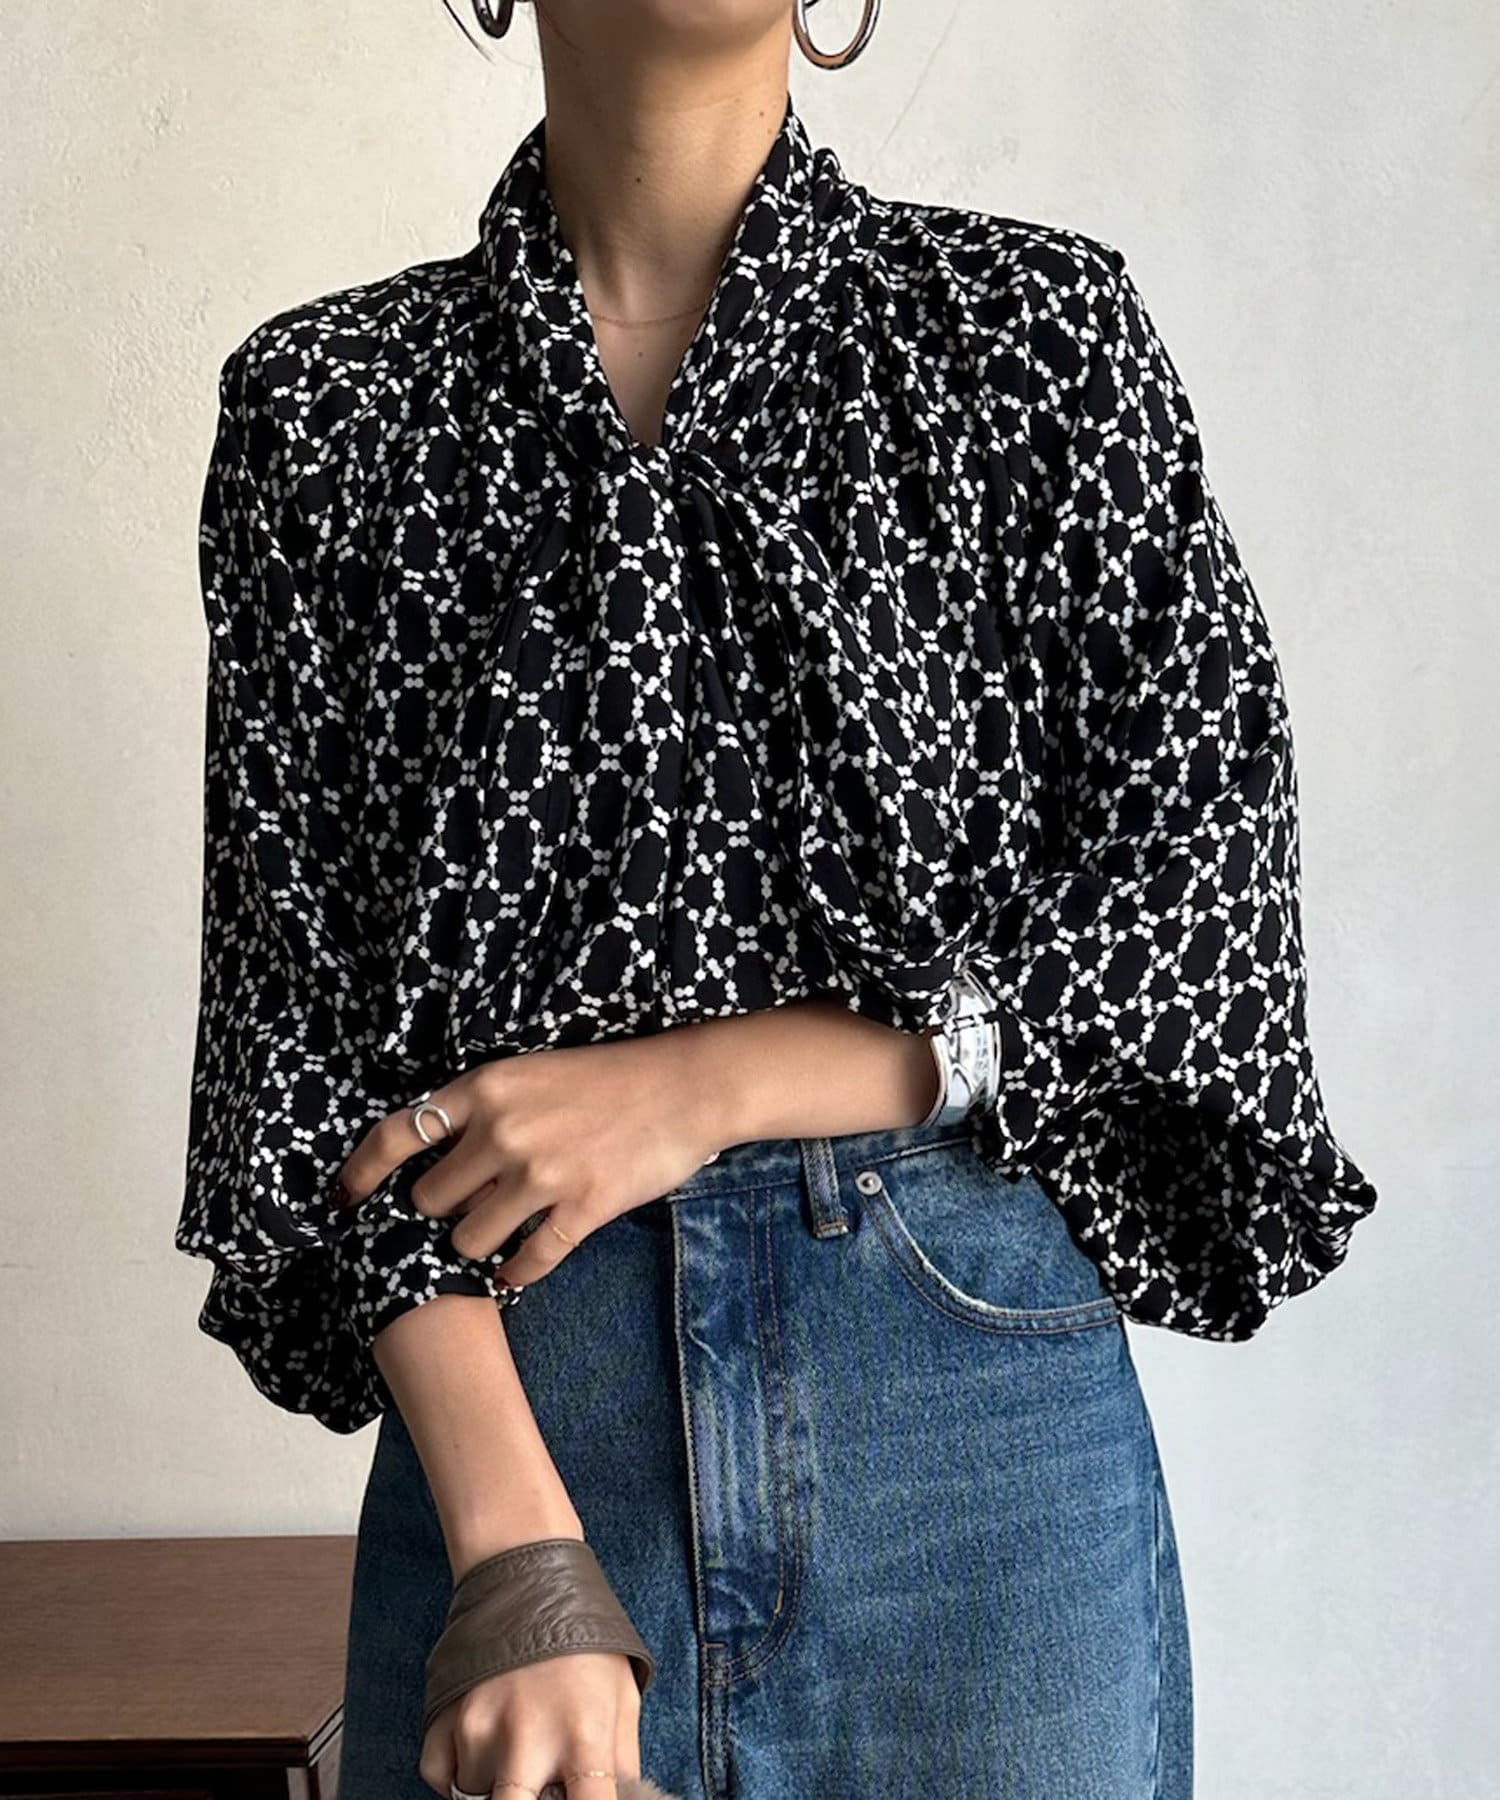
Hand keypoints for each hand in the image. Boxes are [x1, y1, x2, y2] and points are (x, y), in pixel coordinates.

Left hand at [333, 1029, 720, 1287]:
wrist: (685, 1086)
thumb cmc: (608, 1077)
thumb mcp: (532, 1073)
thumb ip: (483, 1110)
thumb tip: (436, 1160)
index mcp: (487, 1087)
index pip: (397, 1134)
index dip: (361, 1173)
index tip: (345, 1199)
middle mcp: (504, 1131)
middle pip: (430, 1201)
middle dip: (441, 1213)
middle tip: (465, 1210)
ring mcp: (542, 1173)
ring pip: (468, 1240)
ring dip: (477, 1246)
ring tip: (499, 1234)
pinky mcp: (581, 1208)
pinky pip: (525, 1263)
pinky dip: (516, 1272)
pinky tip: (520, 1265)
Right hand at [419, 1648, 642, 1799]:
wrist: (529, 1579)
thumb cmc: (584, 1642)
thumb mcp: (622, 1698)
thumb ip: (620, 1764)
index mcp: (583, 1735)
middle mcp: (527, 1739)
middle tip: (539, 1784)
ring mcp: (478, 1729)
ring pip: (477, 1796)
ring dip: (497, 1782)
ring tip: (519, 1743)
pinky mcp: (443, 1718)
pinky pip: (441, 1778)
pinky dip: (459, 1772)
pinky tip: (485, 1744)